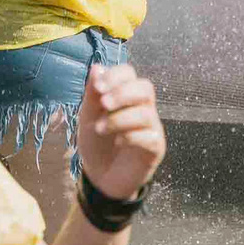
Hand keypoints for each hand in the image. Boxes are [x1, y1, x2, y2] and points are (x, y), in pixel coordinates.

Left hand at [74, 63, 164, 201]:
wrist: (101, 178)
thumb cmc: (97, 144)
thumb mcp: (88, 117)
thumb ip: (92, 94)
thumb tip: (96, 67)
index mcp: (126, 97)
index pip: (129, 74)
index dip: (115, 76)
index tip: (97, 87)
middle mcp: (143, 109)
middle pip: (145, 88)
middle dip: (122, 93)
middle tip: (104, 104)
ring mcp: (151, 128)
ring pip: (146, 113)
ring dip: (119, 119)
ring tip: (101, 128)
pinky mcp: (155, 148)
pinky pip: (150, 137)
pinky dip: (130, 137)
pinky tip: (117, 142)